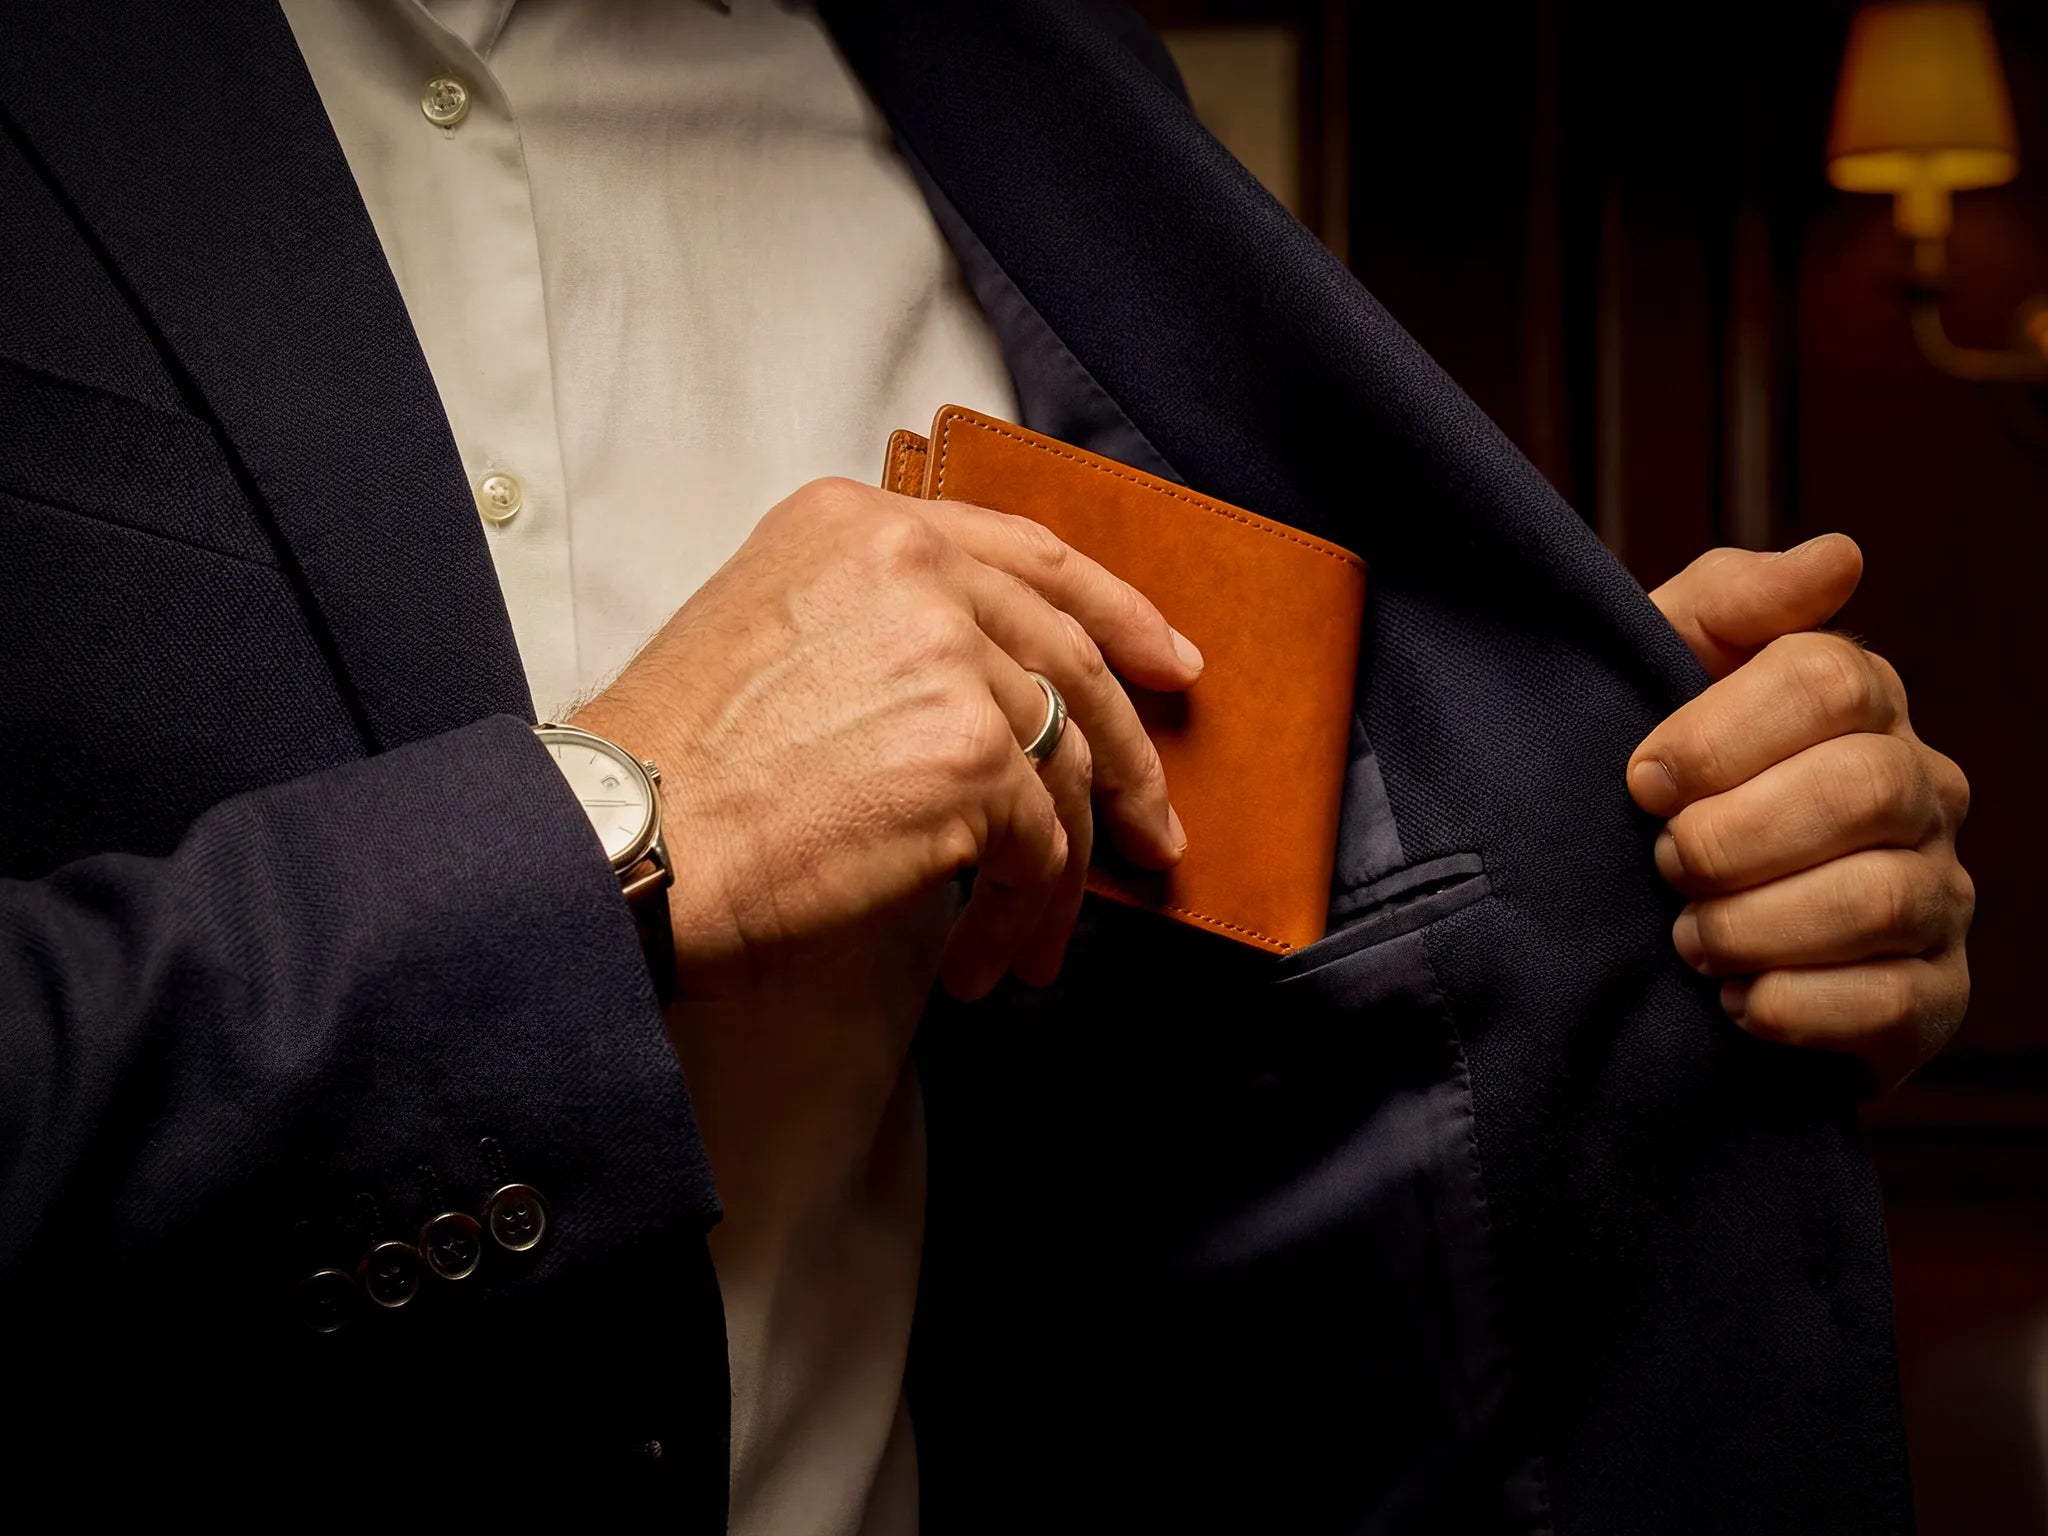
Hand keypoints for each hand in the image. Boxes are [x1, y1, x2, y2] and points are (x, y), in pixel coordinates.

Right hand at [573, 478, 1200, 1000]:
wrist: (616, 847)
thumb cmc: (673, 770)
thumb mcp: (766, 630)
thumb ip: (880, 624)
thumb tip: (1000, 698)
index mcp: (859, 522)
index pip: (1027, 554)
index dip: (1116, 614)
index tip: (1169, 664)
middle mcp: (912, 566)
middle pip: (1071, 660)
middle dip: (1128, 758)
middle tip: (1152, 829)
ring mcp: (948, 658)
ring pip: (1063, 767)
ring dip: (1063, 869)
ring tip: (1036, 938)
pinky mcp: (968, 760)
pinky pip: (1040, 848)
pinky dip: (1024, 914)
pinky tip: (983, 958)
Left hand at [1628, 535, 1972, 1089]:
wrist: (1646, 933)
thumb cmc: (1657, 784)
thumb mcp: (1660, 675)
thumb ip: (1727, 603)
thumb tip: (1837, 559)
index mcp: (1859, 702)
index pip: (1828, 680)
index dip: (1718, 733)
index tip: (1639, 781)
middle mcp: (1920, 790)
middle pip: (1865, 788)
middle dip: (1736, 836)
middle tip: (1665, 862)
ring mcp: (1938, 894)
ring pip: (1883, 898)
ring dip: (1756, 924)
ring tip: (1687, 937)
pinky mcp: (1932, 997)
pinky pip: (1894, 1003)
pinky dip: (1796, 1005)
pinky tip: (1734, 1002)